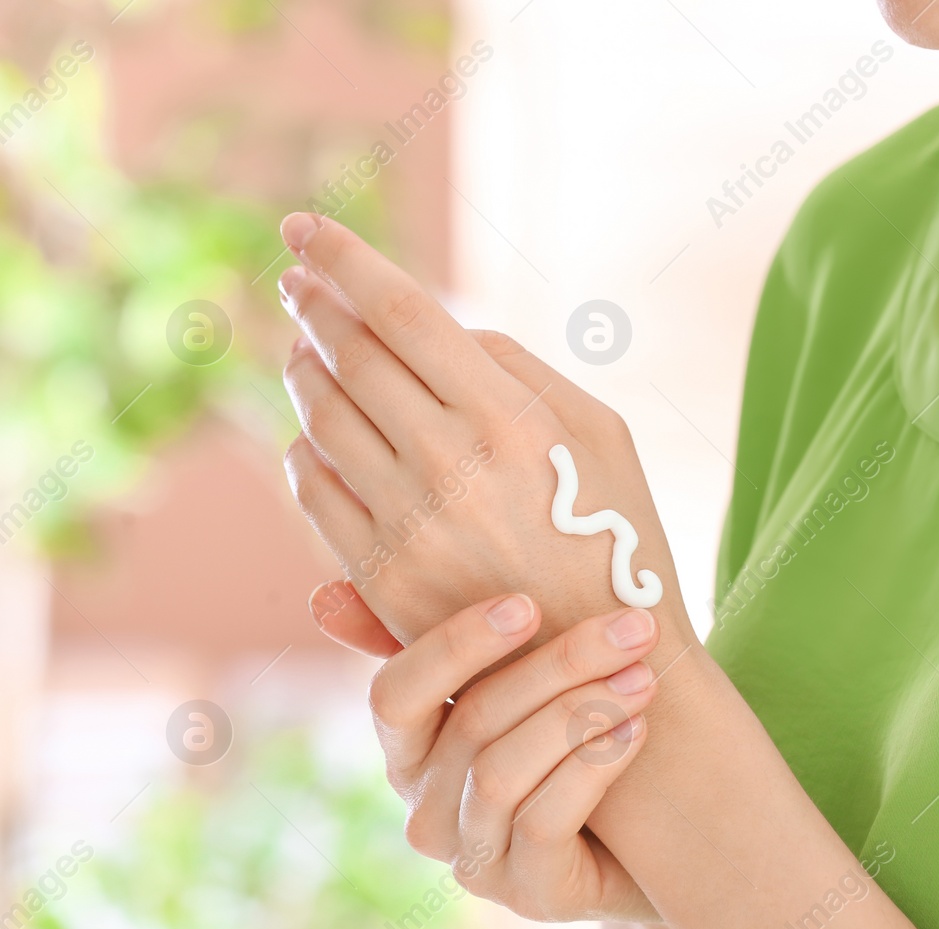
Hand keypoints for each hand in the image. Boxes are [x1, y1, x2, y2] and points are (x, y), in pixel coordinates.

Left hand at [276, 212, 693, 650]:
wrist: (605, 662)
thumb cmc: (614, 531)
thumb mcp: (603, 432)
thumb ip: (521, 369)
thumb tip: (443, 332)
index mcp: (510, 416)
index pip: (402, 311)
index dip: (345, 259)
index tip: (306, 227)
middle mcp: (449, 464)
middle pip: (350, 356)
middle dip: (313, 306)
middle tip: (296, 281)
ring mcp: (407, 523)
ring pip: (320, 419)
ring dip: (301, 371)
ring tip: (302, 350)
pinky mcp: (380, 575)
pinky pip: (313, 491)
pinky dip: (301, 448)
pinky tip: (309, 434)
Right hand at [370, 592, 662, 921]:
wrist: (659, 842)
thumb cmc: (577, 743)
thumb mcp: (523, 688)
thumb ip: (452, 641)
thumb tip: (323, 599)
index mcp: (410, 752)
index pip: (394, 695)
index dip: (454, 646)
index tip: (527, 603)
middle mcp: (427, 811)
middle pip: (473, 722)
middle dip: (559, 664)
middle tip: (631, 628)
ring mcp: (474, 861)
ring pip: (503, 772)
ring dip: (581, 712)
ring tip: (643, 675)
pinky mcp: (530, 896)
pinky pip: (545, 822)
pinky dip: (592, 767)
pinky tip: (636, 730)